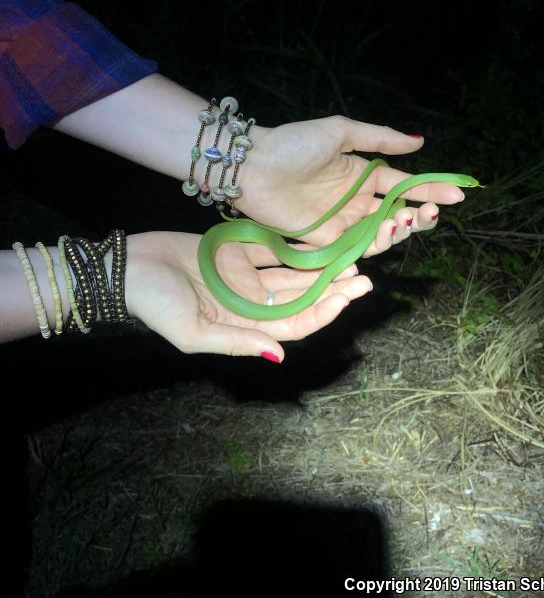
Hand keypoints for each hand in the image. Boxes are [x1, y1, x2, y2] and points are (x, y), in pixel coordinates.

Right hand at [124, 231, 372, 358]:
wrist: (127, 267)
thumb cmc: (155, 303)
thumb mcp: (192, 332)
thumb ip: (236, 342)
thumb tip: (278, 356)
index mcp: (243, 326)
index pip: (294, 325)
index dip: (322, 313)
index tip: (347, 297)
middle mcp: (250, 303)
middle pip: (301, 299)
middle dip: (332, 291)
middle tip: (363, 279)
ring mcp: (245, 277)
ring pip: (293, 275)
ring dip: (321, 270)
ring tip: (351, 259)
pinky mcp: (237, 253)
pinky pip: (274, 251)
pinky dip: (297, 248)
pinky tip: (321, 241)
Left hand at [237, 116, 464, 252]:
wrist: (252, 166)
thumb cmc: (293, 144)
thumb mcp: (340, 132)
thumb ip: (379, 139)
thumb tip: (420, 142)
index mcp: (361, 174)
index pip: (403, 185)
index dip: (430, 190)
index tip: (458, 193)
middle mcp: (355, 201)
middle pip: (398, 214)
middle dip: (421, 216)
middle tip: (433, 214)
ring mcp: (340, 223)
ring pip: (380, 235)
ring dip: (398, 231)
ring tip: (403, 220)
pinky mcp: (322, 242)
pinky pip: (354, 250)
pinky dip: (371, 249)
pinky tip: (384, 238)